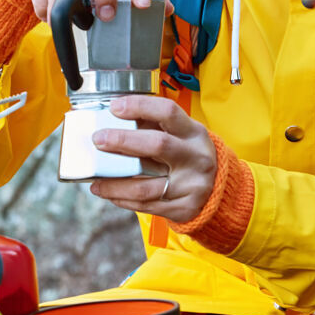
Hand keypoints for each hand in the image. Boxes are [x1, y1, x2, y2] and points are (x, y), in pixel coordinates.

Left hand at [90, 94, 216, 224]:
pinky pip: (146, 206)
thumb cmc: (190, 156)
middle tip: (98, 139)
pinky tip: (110, 194)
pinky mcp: (184, 208)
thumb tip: (114, 118)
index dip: (140, 106)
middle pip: (157, 145)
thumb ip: (154, 127)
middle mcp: (195, 157)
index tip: (115, 107)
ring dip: (115, 184)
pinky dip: (123, 200)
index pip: (167, 112)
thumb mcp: (182, 136)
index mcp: (193, 133)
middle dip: (123, 141)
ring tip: (96, 181)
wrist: (219, 190)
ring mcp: (191, 185)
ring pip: (145, 186)